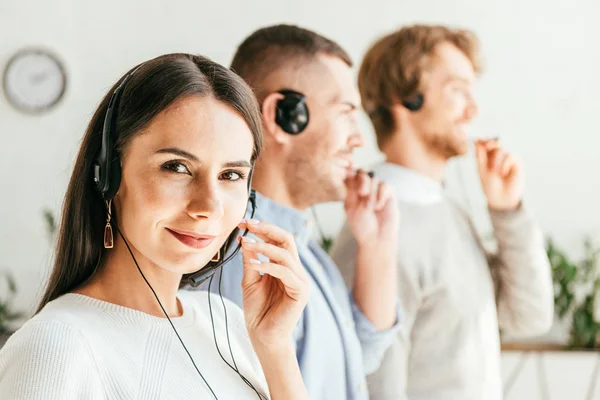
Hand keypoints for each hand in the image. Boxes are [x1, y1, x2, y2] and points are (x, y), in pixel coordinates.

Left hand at [238, 219, 309, 348]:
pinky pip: (286, 272)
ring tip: (246, 243)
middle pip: (287, 240)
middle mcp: (295, 270)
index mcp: (285, 266)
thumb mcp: (250, 280)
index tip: (244, 222)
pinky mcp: (300, 291)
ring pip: (286, 254)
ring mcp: (300, 280)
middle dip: (267, 229)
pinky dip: (269, 265)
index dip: (263, 229)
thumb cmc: (258, 310)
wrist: (263, 336)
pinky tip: (253, 264)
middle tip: (248, 224)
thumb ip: (251, 260)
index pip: (279, 240)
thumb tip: (245, 239)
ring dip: (264, 246)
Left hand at [344, 170, 398, 245]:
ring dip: (371, 193)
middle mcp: (365, 188)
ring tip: (371, 208)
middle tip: (362, 193)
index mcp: (352, 191)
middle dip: (362, 181)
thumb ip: (350, 189)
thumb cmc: (361, 225)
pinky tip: (379, 206)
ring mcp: (377, 190)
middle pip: (362, 172)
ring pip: (373, 178)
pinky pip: (384, 185)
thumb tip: (349, 171)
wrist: (376, 238)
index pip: (351, 175)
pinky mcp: (389, 194)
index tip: (349, 180)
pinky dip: (380, 195)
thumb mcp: (350, 206)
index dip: (350, 174)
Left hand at [475, 139, 524, 210]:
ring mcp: (508, 159)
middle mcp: (498, 156)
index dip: (483, 140)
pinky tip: (502, 173)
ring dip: (496, 159)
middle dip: (490, 144)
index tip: (479, 140)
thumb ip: (480, 156)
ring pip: (502, 149)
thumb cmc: (490, 185)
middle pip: (495, 143)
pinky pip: (511, 156)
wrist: (501, 198)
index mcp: (488, 157)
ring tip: (494, 172)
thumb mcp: (481, 170)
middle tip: (487, 147)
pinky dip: (505, 164)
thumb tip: (477, 141)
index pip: (486, 144)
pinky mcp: (517, 163)